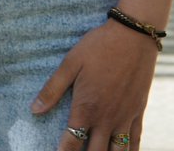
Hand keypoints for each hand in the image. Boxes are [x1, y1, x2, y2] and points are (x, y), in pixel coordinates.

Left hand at [31, 20, 157, 149]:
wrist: (134, 34)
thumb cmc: (99, 46)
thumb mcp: (71, 62)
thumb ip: (52, 89)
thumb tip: (34, 110)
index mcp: (86, 109)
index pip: (70, 144)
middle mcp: (106, 119)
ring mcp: (124, 117)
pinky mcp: (138, 111)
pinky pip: (135, 141)